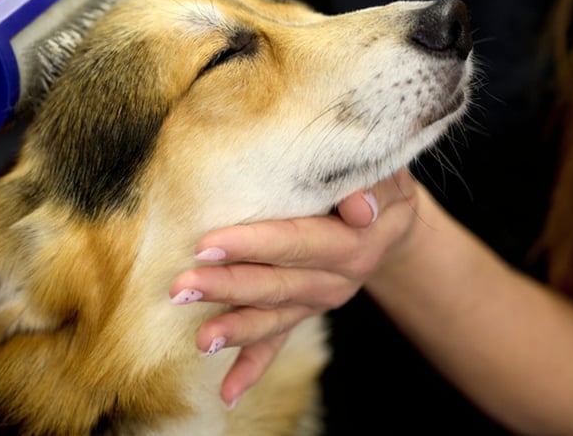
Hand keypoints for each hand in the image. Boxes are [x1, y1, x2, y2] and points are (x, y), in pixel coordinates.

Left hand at [169, 168, 419, 405]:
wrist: (390, 223)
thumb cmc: (380, 189)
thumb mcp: (389, 179)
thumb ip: (377, 188)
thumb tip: (358, 207)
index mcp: (353, 245)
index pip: (297, 243)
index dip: (253, 244)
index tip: (208, 244)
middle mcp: (335, 281)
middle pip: (276, 285)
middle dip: (228, 287)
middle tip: (182, 286)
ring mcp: (318, 300)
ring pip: (273, 317)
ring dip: (235, 327)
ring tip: (200, 338)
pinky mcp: (305, 310)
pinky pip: (279, 341)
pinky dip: (254, 364)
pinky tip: (228, 392)